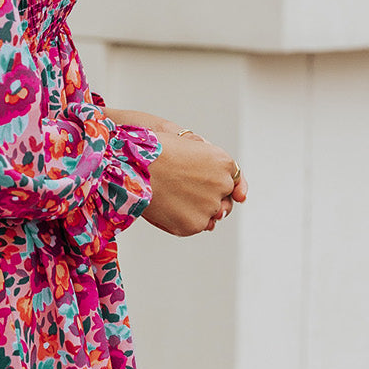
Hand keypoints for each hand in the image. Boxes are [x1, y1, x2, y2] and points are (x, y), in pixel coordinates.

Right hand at [105, 109, 246, 235]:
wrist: (132, 166)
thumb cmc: (152, 150)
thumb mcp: (184, 142)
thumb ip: (203, 157)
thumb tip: (217, 177)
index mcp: (223, 161)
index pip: (235, 179)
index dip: (230, 188)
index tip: (233, 196)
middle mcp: (222, 184)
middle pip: (224, 199)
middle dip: (211, 199)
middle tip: (189, 197)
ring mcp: (210, 206)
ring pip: (210, 214)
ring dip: (196, 211)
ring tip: (172, 200)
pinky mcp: (195, 224)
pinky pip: (194, 226)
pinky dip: (183, 221)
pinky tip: (166, 208)